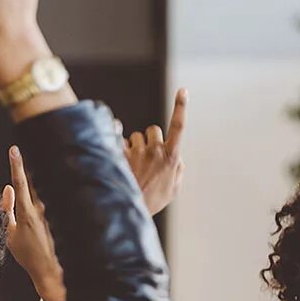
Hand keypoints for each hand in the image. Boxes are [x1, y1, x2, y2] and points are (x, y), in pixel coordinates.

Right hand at [4, 145, 65, 300]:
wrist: (51, 271)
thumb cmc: (28, 256)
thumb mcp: (9, 234)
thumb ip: (7, 210)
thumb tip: (6, 190)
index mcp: (26, 211)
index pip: (19, 182)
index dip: (16, 164)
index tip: (14, 149)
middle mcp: (41, 209)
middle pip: (32, 183)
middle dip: (25, 171)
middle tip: (20, 158)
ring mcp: (51, 213)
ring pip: (39, 193)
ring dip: (34, 190)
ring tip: (31, 195)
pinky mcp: (57, 219)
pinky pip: (46, 204)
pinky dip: (41, 202)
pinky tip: (41, 214)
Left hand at [123, 88, 187, 214]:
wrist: (129, 209)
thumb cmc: (154, 199)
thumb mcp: (174, 187)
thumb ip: (178, 168)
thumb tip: (177, 156)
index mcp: (171, 157)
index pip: (178, 126)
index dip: (181, 107)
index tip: (183, 90)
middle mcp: (154, 151)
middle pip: (153, 129)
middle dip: (151, 139)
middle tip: (147, 156)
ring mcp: (136, 152)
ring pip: (136, 136)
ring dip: (135, 145)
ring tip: (133, 164)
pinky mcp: (120, 155)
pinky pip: (117, 137)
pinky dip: (117, 141)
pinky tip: (116, 149)